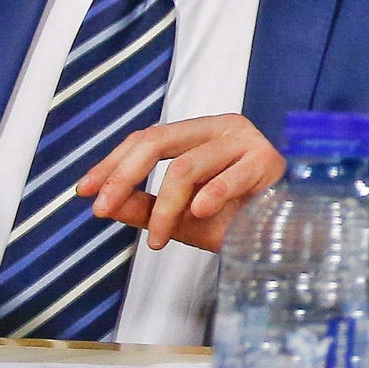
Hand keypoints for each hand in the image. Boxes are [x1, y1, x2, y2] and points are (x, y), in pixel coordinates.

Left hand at [81, 114, 285, 252]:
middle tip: (103, 208)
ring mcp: (247, 140)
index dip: (111, 164)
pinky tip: (199, 213)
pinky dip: (209, 197)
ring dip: (165, 207)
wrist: (284, 239)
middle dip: (123, 176)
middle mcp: (222, 128)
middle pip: (158, 140)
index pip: (145, 139)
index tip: (84, 191)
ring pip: (186, 166)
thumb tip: (103, 203)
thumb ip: (142, 207)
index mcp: (200, 134)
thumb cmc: (237, 222)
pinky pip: (227, 178)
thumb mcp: (179, 217)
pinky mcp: (268, 160)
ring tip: (160, 237)